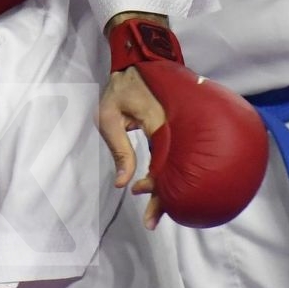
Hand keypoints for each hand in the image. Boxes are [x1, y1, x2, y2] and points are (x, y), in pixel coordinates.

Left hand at [97, 66, 167, 228]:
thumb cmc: (120, 90)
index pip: (161, 161)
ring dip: (168, 187)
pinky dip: (171, 171)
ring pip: (178, 162)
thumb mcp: (108, 116)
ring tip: (158, 211)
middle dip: (164, 197)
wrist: (139, 65)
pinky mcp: (179, 129)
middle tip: (152, 222)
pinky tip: (164, 188)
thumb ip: (118, 148)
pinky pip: (177, 153)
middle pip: (174, 168)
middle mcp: (173, 127)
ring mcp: (180, 127)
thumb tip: (122, 183)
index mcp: (157, 122)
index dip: (153, 183)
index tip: (138, 193)